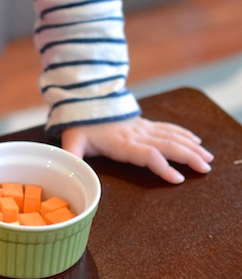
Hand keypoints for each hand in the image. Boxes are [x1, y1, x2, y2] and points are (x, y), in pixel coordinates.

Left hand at [61, 116, 212, 183]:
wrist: (85, 99)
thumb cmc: (79, 125)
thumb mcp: (72, 141)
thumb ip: (72, 156)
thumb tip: (69, 170)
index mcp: (120, 142)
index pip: (146, 154)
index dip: (162, 166)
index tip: (177, 179)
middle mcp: (136, 134)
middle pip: (166, 145)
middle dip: (187, 157)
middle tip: (205, 169)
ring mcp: (142, 128)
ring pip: (171, 136)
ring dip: (191, 147)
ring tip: (207, 159)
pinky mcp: (145, 124)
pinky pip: (168, 129)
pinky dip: (185, 135)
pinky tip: (197, 142)